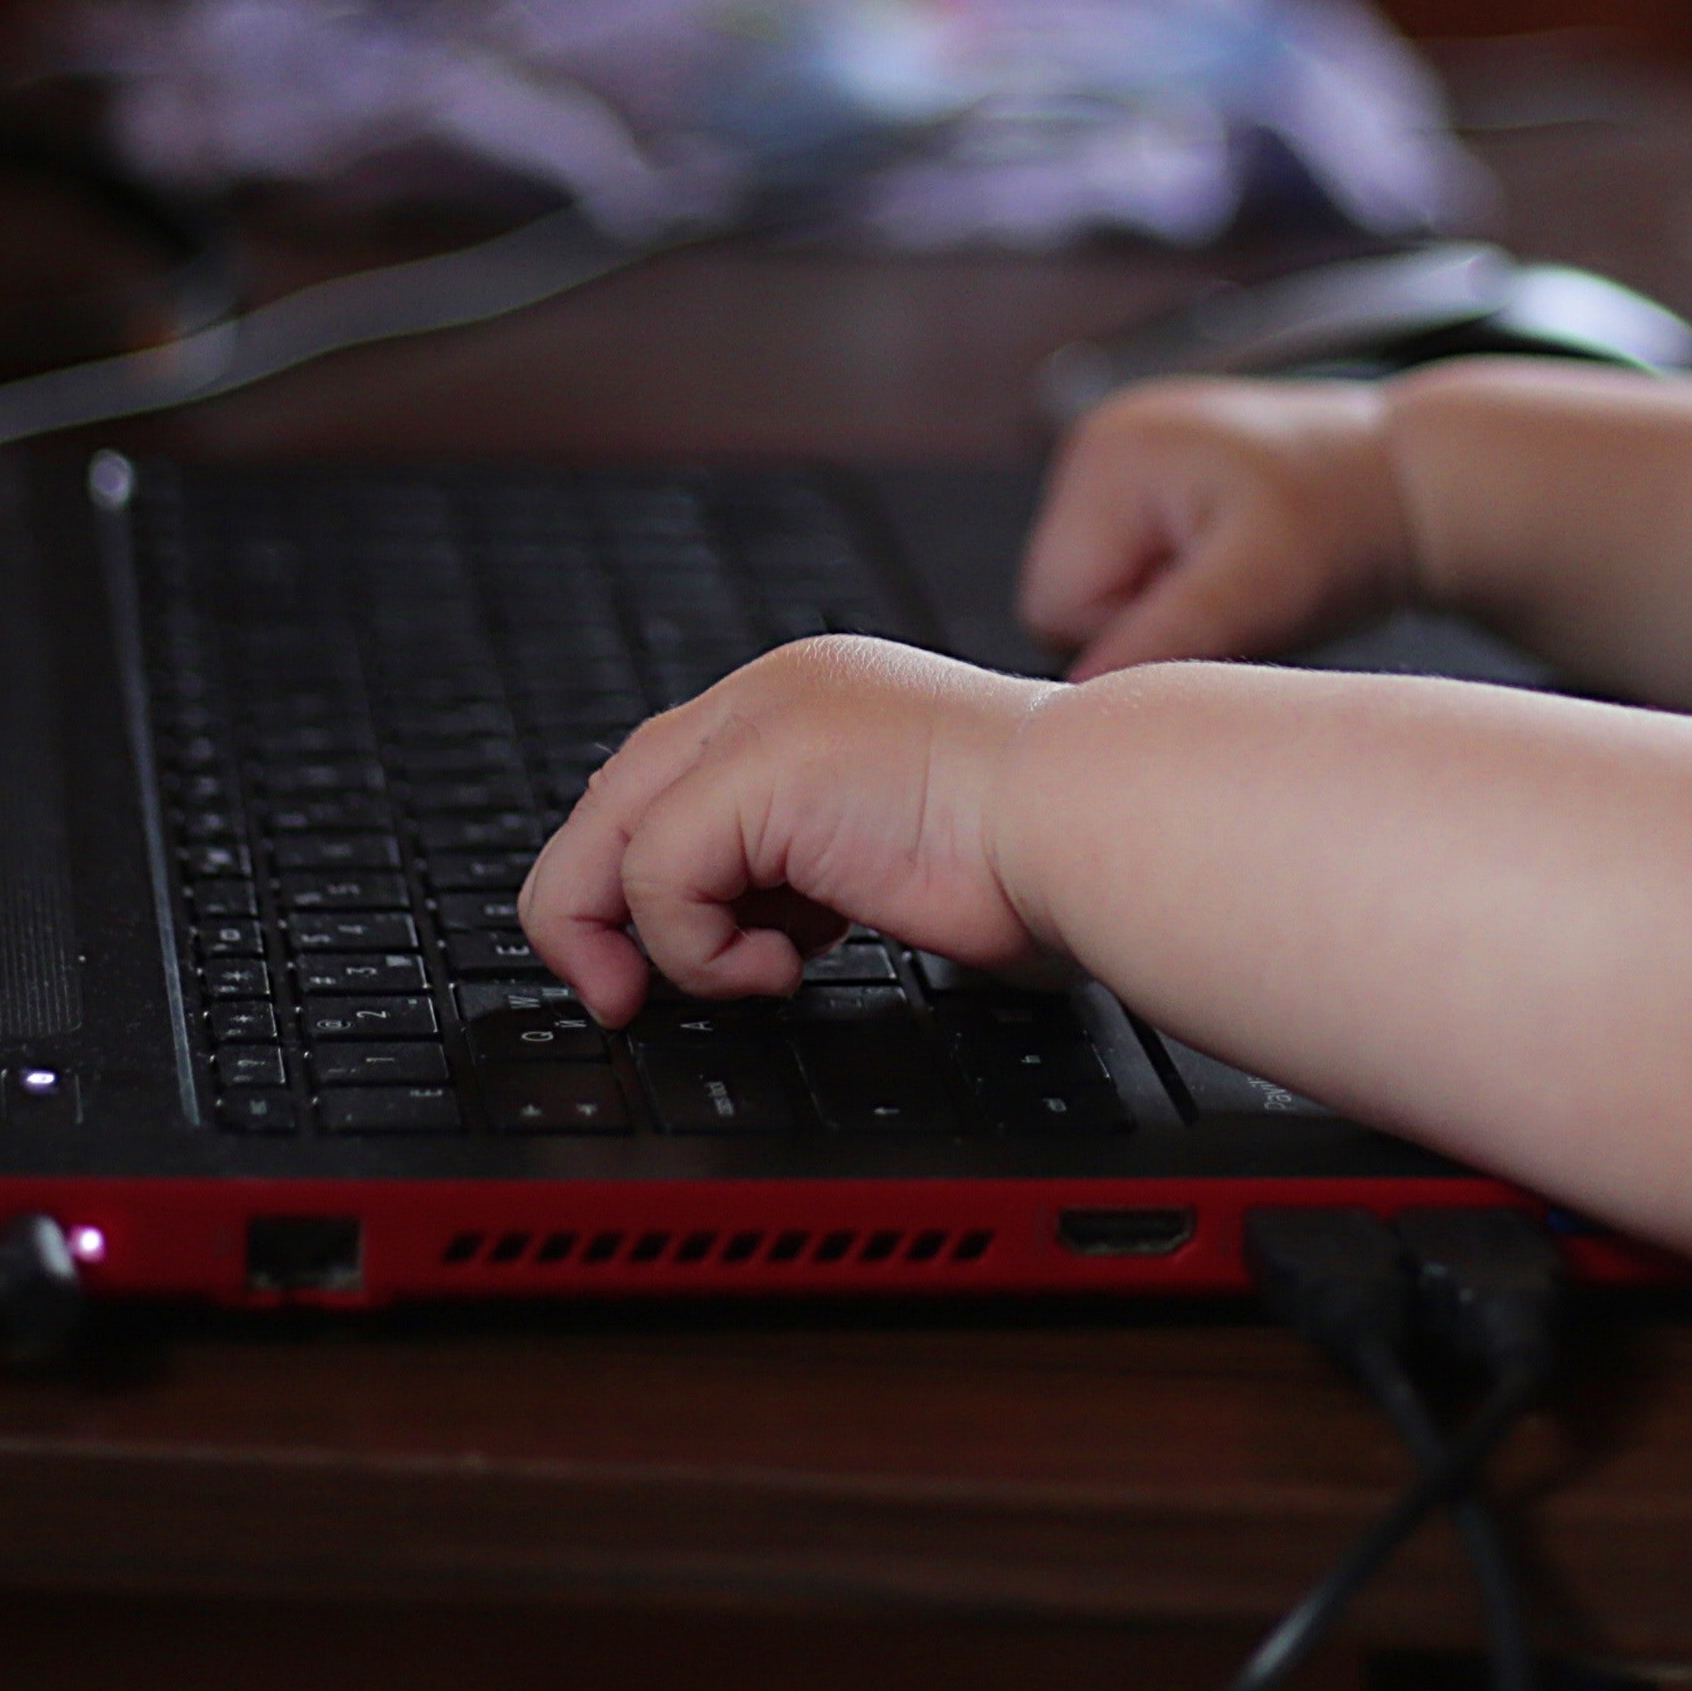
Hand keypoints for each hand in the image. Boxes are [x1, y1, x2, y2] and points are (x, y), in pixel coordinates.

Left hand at [520, 636, 1065, 1024]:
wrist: (1097, 820)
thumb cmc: (1043, 852)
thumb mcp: (893, 855)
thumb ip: (814, 872)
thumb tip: (759, 937)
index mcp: (809, 703)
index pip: (666, 781)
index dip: (640, 879)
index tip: (657, 963)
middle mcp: (774, 694)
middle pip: (610, 799)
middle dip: (594, 913)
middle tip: (622, 996)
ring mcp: (762, 722)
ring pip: (605, 839)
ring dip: (652, 942)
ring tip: (745, 976)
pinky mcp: (759, 772)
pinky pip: (656, 879)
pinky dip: (697, 948)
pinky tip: (784, 966)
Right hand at [1017, 377, 1419, 675]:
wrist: (1410, 483)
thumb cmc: (1348, 521)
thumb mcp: (1262, 588)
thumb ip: (1168, 637)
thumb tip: (1082, 697)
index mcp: (1108, 454)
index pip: (1054, 605)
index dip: (1134, 635)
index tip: (1220, 614)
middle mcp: (1098, 447)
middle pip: (1065, 602)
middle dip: (1147, 621)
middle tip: (1235, 599)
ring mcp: (1120, 464)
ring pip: (1096, 597)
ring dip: (1165, 609)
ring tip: (1242, 581)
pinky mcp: (1146, 487)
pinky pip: (1127, 573)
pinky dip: (1176, 590)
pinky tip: (1233, 569)